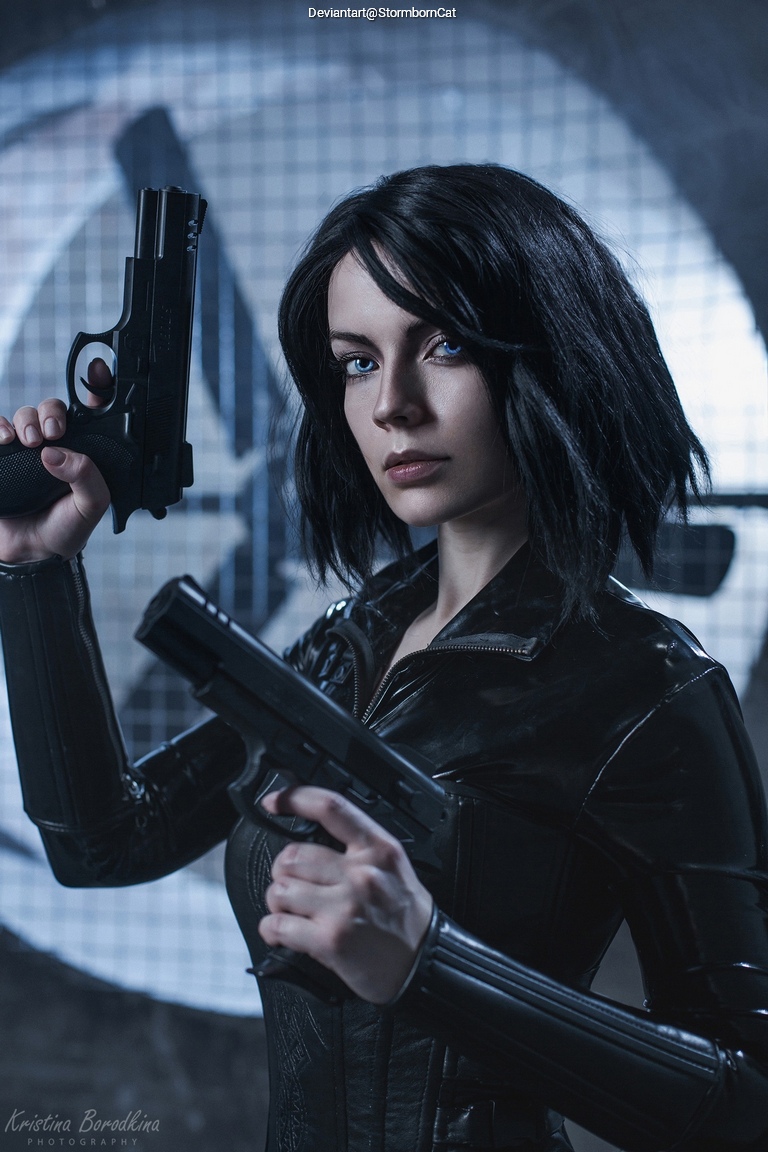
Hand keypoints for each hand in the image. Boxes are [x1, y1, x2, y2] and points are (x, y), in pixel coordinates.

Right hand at [0, 358, 111, 562]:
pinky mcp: (1, 458)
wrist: (29, 554)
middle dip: (52, 412)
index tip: (96, 372)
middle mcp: (54, 446)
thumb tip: (56, 453)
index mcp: (82, 452)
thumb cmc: (64, 530)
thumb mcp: (89, 507)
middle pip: (52, 409)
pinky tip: (3, 437)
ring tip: (28, 442)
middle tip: (54, 432)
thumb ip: (87, 479)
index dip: (96, 389)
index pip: (91, 413)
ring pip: (24, 415)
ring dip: (26, 420)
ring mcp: (25, 451)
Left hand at [258, 786, 433, 1003]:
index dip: (294, 798)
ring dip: (278, 902)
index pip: (330, 808)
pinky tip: (282, 932)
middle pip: (292, 855)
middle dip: (284, 871)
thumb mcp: (394, 867)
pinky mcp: (329, 940)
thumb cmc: (406, 918)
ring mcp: (343, 907)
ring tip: (293, 911)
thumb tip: (310, 837)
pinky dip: (272, 929)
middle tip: (295, 885)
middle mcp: (360, 874)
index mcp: (378, 848)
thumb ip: (358, 847)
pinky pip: (277, 924)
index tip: (274, 801)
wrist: (425, 964)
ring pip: (280, 889)